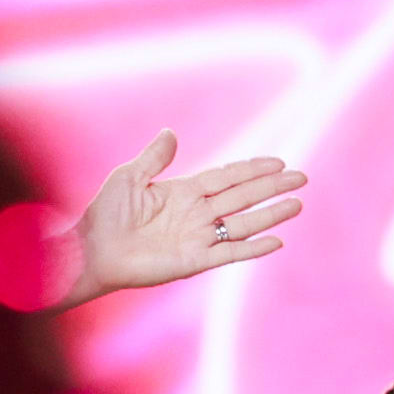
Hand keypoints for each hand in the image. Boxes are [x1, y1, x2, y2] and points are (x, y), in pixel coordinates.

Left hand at [57, 131, 309, 305]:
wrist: (92, 252)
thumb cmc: (105, 215)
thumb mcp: (129, 177)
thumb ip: (155, 158)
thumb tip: (172, 132)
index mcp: (184, 192)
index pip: (227, 177)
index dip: (252, 169)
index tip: (278, 162)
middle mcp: (197, 214)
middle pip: (243, 197)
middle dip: (272, 187)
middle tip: (301, 177)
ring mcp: (199, 238)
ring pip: (244, 223)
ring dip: (271, 214)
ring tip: (297, 204)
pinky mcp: (195, 261)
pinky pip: (230, 252)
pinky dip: (253, 248)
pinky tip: (275, 240)